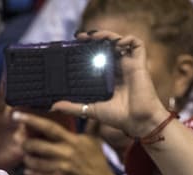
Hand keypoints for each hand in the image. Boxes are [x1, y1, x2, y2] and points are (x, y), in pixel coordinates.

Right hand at [0, 68, 22, 169]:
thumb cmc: (9, 159)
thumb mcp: (21, 150)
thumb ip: (26, 140)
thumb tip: (32, 131)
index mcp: (13, 121)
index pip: (17, 104)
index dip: (21, 94)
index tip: (26, 80)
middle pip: (2, 97)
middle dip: (5, 84)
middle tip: (9, 67)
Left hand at [14, 111, 121, 174]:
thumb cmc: (96, 160)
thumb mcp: (94, 140)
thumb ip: (90, 123)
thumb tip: (90, 107)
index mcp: (72, 141)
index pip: (49, 127)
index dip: (32, 120)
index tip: (18, 115)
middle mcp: (65, 153)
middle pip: (37, 145)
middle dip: (25, 142)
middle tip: (21, 140)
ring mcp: (60, 168)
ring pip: (34, 161)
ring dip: (27, 158)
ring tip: (26, 155)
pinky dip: (31, 172)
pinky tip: (28, 169)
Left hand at [50, 31, 171, 140]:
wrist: (137, 121)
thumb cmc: (118, 117)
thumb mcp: (90, 110)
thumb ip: (73, 107)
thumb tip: (53, 107)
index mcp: (107, 76)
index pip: (96, 56)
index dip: (87, 48)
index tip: (75, 44)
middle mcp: (118, 68)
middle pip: (107, 45)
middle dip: (95, 38)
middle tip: (81, 37)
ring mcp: (129, 64)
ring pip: (120, 41)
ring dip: (108, 35)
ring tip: (95, 37)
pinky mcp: (140, 63)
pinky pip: (137, 44)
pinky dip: (128, 39)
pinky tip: (117, 43)